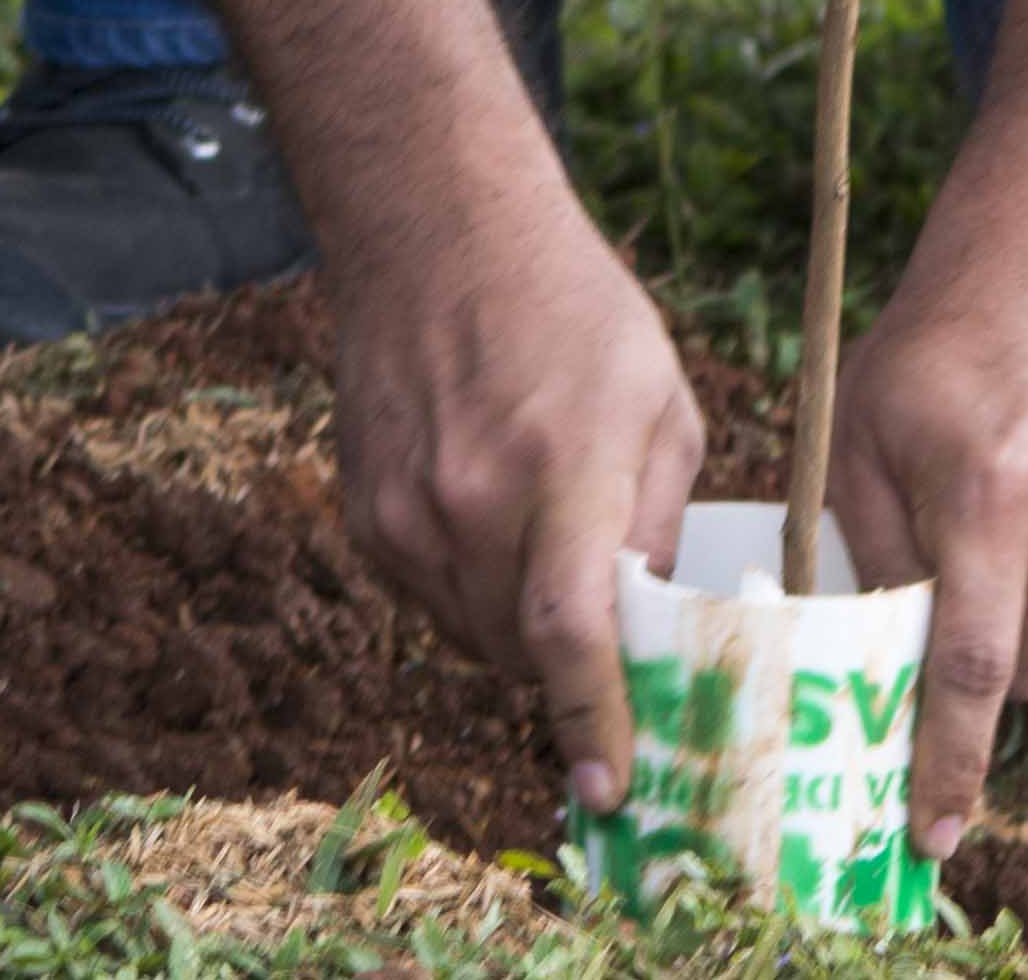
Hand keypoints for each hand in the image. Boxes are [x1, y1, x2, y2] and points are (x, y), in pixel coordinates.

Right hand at [318, 172, 704, 815]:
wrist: (436, 235)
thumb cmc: (572, 308)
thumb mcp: (661, 400)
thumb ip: (658, 519)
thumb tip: (651, 622)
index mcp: (563, 471)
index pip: (571, 634)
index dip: (591, 722)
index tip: (609, 793)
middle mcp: (471, 503)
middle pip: (522, 652)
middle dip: (572, 672)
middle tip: (615, 658)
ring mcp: (407, 514)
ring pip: (473, 636)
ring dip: (520, 631)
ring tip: (554, 557)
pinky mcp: (366, 515)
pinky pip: (431, 599)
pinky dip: (473, 592)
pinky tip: (497, 524)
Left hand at [819, 279, 1027, 858]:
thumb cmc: (933, 361)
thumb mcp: (857, 443)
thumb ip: (862, 559)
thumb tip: (865, 673)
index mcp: (986, 502)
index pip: (972, 673)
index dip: (950, 767)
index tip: (933, 839)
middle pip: (1020, 676)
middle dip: (973, 675)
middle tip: (942, 608)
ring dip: (1025, 641)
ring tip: (998, 551)